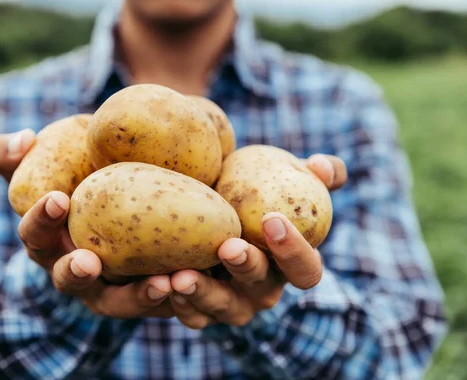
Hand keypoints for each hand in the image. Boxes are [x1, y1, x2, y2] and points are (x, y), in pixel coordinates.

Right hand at [0, 129, 174, 318]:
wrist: (125, 206)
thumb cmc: (77, 182)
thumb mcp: (48, 165)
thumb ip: (19, 153)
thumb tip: (23, 139)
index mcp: (49, 242)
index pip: (35, 235)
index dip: (40, 221)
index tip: (57, 199)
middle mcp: (77, 271)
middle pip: (69, 281)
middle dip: (75, 273)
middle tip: (88, 261)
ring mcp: (111, 290)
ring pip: (118, 303)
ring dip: (137, 296)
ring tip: (161, 282)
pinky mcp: (146, 296)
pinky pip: (160, 304)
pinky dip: (176, 299)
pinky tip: (193, 282)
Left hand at [169, 154, 347, 328]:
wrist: (210, 214)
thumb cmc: (252, 194)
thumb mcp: (280, 179)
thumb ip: (311, 174)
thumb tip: (323, 166)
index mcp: (289, 264)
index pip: (306, 269)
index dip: (294, 250)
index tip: (272, 219)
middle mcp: (263, 290)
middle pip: (262, 289)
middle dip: (246, 268)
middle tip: (228, 247)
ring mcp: (233, 305)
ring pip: (224, 307)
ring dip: (203, 293)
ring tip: (180, 276)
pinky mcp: (201, 312)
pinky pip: (192, 316)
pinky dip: (176, 303)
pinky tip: (159, 284)